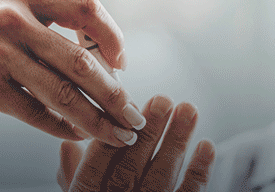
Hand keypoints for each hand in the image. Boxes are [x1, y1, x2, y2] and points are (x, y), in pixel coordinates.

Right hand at [0, 0, 143, 146]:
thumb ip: (39, 30)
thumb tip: (90, 63)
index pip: (85, 8)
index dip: (113, 36)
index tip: (124, 63)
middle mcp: (15, 22)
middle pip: (83, 59)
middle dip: (116, 94)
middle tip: (134, 116)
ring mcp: (0, 56)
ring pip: (65, 94)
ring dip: (98, 120)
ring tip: (117, 135)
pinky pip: (38, 114)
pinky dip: (63, 129)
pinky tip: (76, 135)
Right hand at [57, 95, 215, 190]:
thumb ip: (73, 176)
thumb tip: (68, 144)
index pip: (97, 165)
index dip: (113, 134)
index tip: (128, 107)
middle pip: (131, 166)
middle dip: (148, 130)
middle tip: (163, 98)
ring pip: (161, 176)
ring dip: (177, 141)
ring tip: (188, 110)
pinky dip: (199, 171)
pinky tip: (206, 146)